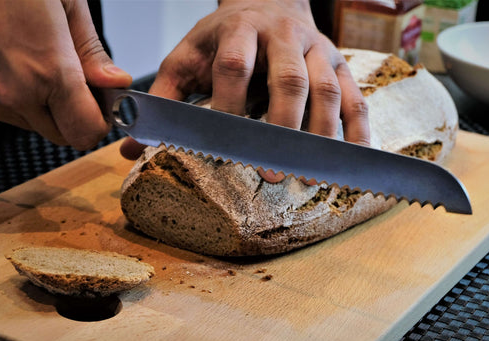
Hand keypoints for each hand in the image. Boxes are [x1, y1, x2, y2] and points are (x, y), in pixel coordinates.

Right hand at [0, 0, 131, 150]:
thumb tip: (116, 83)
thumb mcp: (63, 2)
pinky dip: (27, 102)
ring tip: (41, 65)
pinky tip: (19, 67)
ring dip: (51, 109)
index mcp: (48, 71)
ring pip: (41, 128)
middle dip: (79, 115)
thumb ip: (92, 52)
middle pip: (68, 136)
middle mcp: (19, 96)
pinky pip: (16, 117)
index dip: (102, 119)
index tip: (104, 100)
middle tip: (77, 81)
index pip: (88, 131)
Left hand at [120, 0, 369, 182]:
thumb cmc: (223, 38)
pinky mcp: (340, 64)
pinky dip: (357, 131)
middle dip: (281, 127)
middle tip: (271, 172)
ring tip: (310, 175)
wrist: (268, 1)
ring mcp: (317, 48)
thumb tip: (131, 144)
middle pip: (289, 79)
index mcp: (239, 30)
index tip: (221, 146)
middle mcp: (283, 36)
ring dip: (320, 135)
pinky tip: (350, 161)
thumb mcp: (187, 56)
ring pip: (326, 90)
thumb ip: (165, 97)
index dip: (229, 105)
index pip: (235, 66)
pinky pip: (355, 97)